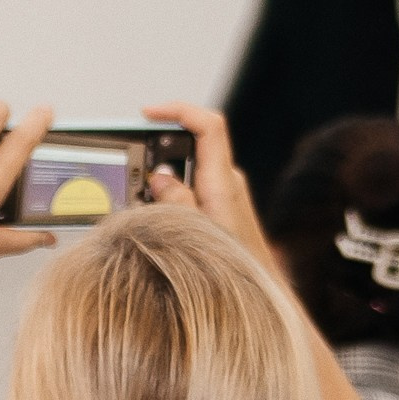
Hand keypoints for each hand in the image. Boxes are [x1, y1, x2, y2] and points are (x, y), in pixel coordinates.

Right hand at [143, 103, 272, 267]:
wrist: (263, 289)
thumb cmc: (236, 266)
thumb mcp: (197, 232)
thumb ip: (177, 201)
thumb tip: (159, 176)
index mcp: (224, 182)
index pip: (209, 126)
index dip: (179, 111)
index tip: (149, 113)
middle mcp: (228, 181)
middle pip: (193, 145)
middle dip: (160, 152)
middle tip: (135, 171)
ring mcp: (227, 193)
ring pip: (190, 170)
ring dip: (164, 179)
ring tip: (144, 203)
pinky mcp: (223, 206)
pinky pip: (194, 187)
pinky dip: (173, 195)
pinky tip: (159, 216)